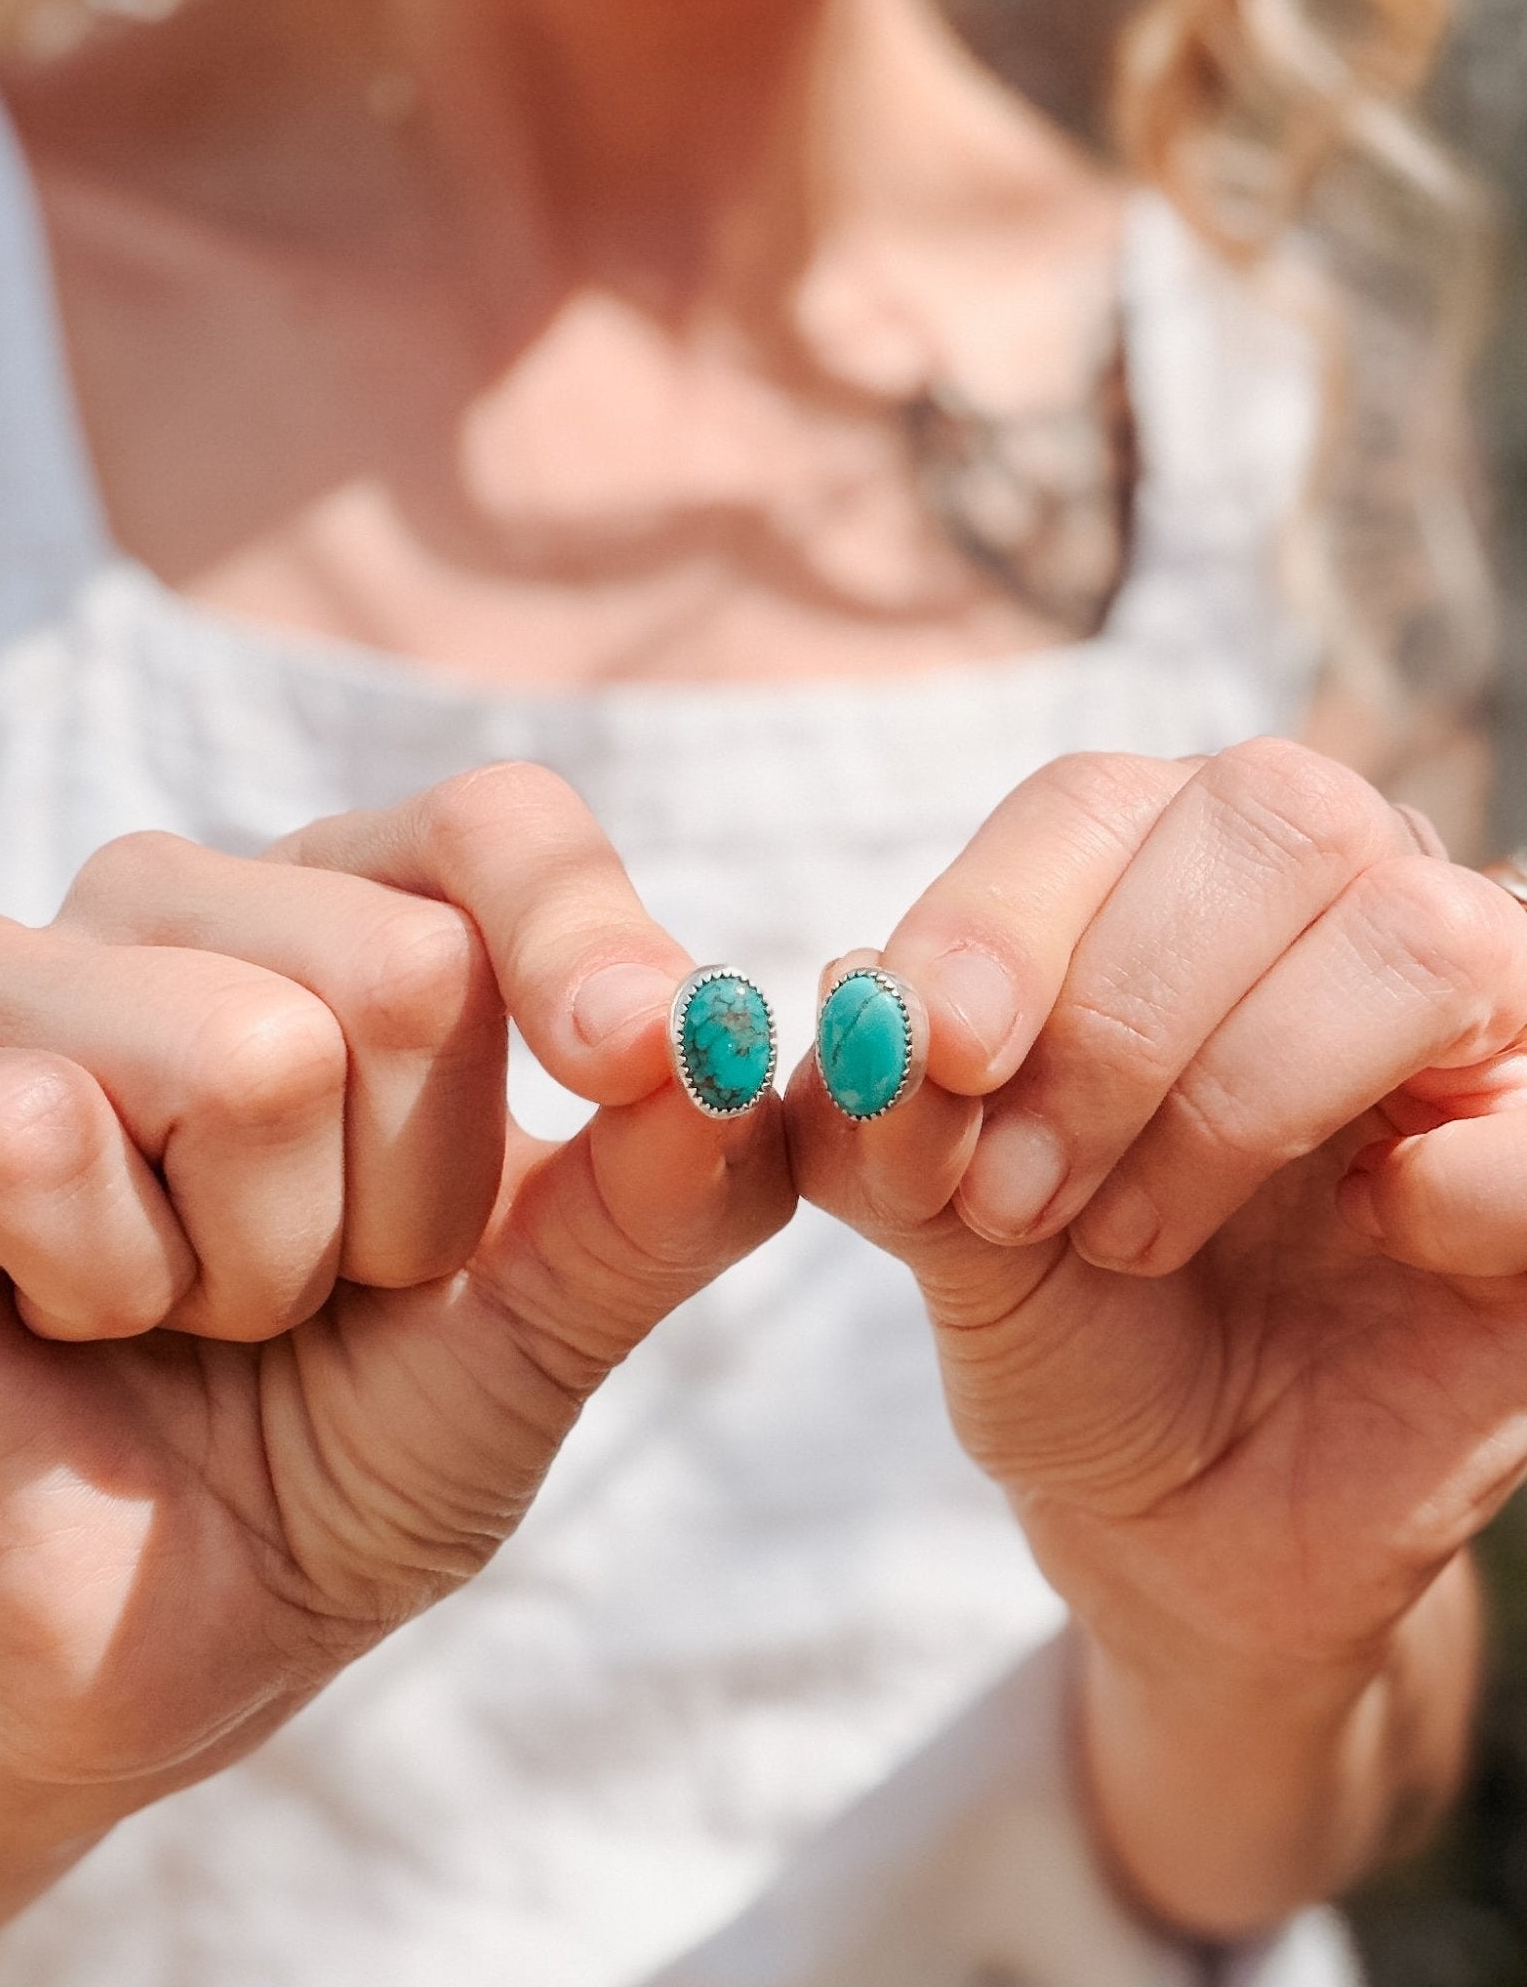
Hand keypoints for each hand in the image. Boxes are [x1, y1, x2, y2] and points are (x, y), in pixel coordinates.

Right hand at [0, 764, 790, 1894]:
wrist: (127, 1636)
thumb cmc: (332, 1460)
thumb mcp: (537, 1341)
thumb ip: (659, 1201)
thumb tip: (740, 1044)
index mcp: (371, 933)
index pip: (501, 828)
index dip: (586, 934)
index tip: (636, 1055)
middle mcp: (209, 912)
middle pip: (415, 965)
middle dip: (410, 1203)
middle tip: (322, 1289)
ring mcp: (48, 974)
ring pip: (256, 1049)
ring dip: (258, 1259)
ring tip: (190, 1307)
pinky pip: (55, 1130)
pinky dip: (106, 1285)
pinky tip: (68, 1310)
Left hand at [788, 738, 1526, 1684]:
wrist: (1188, 1514)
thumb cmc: (1070, 1325)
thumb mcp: (937, 1229)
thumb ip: (882, 1120)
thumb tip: (855, 1003)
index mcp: (1168, 877)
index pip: (1097, 803)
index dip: (1005, 916)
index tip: (940, 1059)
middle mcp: (1338, 904)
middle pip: (1270, 820)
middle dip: (1119, 1020)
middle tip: (1021, 1198)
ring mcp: (1480, 1027)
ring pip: (1413, 936)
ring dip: (1240, 1097)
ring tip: (1135, 1241)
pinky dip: (1441, 1184)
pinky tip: (1364, 1241)